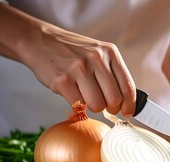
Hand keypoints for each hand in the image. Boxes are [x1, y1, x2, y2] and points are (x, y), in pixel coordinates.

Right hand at [20, 26, 135, 115]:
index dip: (130, 104)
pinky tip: (72, 93)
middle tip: (104, 106)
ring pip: (97, 105)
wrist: (39, 41)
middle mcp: (97, 59)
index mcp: (110, 53)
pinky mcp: (62, 81)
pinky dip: (77, 105)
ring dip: (93, 107)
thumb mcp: (98, 54)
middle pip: (114, 99)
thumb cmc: (72, 52)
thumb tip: (126, 101)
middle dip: (111, 108)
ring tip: (86, 97)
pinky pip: (78, 104)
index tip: (127, 112)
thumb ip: (112, 74)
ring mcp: (79, 69)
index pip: (128, 86)